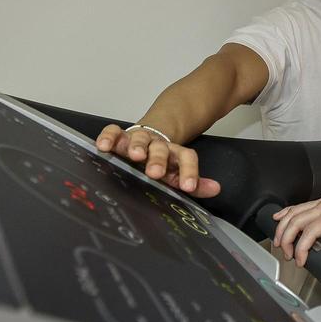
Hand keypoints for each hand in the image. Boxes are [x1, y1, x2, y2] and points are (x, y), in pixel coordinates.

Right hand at [95, 123, 220, 197]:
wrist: (151, 136)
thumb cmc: (162, 163)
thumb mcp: (178, 174)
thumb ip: (196, 184)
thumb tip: (216, 189)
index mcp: (174, 155)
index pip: (187, 158)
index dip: (189, 171)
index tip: (188, 187)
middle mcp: (157, 145)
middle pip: (161, 149)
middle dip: (159, 160)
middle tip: (155, 172)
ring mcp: (138, 139)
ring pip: (140, 138)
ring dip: (138, 146)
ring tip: (134, 155)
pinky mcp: (120, 136)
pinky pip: (114, 132)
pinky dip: (109, 136)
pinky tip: (104, 146)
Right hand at [271, 177, 320, 266]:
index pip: (310, 231)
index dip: (302, 248)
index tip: (300, 260)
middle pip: (296, 221)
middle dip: (286, 240)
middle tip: (287, 255)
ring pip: (293, 212)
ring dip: (282, 227)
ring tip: (279, 242)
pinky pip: (299, 206)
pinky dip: (286, 212)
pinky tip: (279, 217)